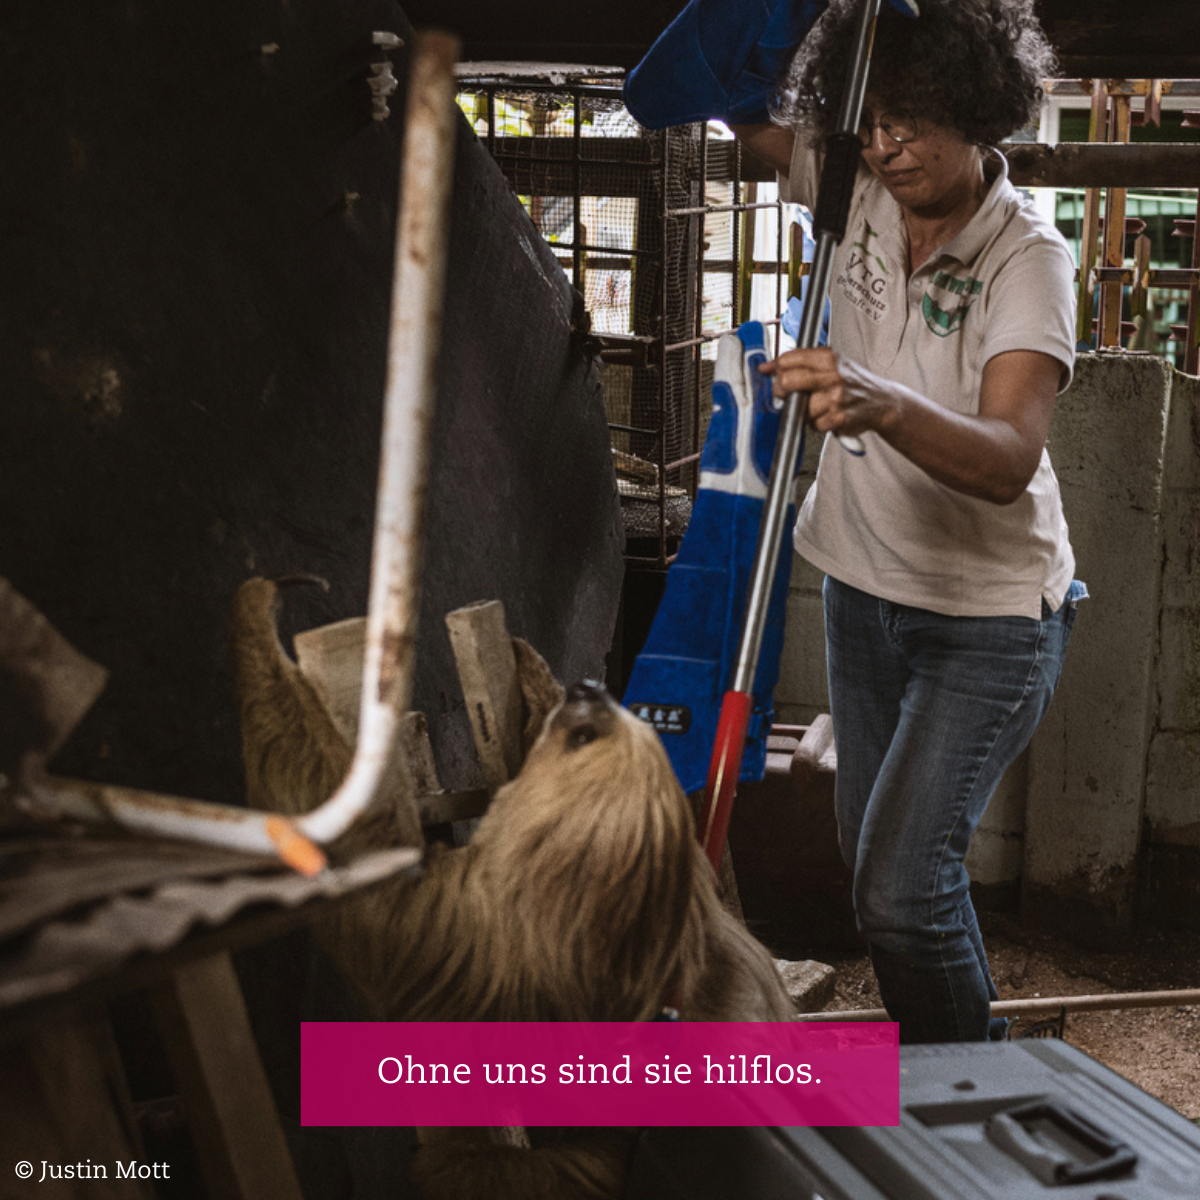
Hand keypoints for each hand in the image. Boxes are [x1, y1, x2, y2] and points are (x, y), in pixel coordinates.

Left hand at [759, 347, 901, 439]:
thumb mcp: (831, 363)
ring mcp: (836, 397)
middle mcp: (832, 375)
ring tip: (820, 407)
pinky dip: (818, 423)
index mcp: (828, 357)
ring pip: (800, 408)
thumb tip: (766, 368)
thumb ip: (801, 363)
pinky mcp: (839, 417)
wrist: (882, 401)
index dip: (776, 369)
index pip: (789, 359)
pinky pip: (814, 424)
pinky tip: (829, 416)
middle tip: (786, 394)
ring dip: (805, 412)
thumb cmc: (851, 382)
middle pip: (788, 381)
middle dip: (781, 390)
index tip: (771, 374)